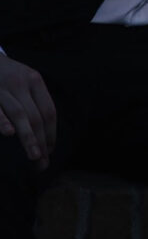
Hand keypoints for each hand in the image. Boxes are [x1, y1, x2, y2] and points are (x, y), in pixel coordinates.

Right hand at [0, 56, 55, 170]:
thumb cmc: (8, 76)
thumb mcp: (25, 81)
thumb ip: (34, 101)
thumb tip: (45, 134)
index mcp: (35, 80)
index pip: (48, 110)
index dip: (51, 132)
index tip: (51, 151)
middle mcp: (21, 83)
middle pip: (36, 115)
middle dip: (41, 140)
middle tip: (43, 162)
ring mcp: (4, 88)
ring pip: (20, 114)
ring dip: (28, 137)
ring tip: (34, 156)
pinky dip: (3, 121)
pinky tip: (9, 133)